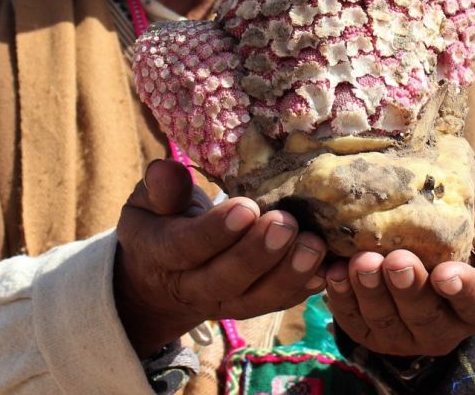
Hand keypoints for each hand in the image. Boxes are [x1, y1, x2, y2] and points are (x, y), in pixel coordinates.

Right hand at [113, 159, 327, 356]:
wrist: (160, 277)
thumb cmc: (160, 222)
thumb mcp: (147, 202)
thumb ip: (160, 189)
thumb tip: (167, 169)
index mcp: (162, 254)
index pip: (187, 247)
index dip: (215, 232)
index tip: (246, 207)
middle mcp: (193, 286)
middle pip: (226, 280)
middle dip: (258, 254)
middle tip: (286, 225)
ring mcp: (225, 302)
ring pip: (256, 299)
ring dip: (288, 275)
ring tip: (314, 246)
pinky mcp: (252, 305)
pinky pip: (278, 303)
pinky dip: (304, 289)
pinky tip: (326, 269)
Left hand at [324, 213, 474, 356]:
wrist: (419, 259)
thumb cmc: (455, 246)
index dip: (463, 289)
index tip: (446, 274)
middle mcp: (443, 330)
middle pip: (426, 315)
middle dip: (409, 288)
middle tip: (396, 260)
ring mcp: (403, 336)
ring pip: (386, 320)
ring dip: (371, 291)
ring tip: (360, 262)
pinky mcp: (368, 333)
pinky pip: (352, 320)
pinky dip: (340, 296)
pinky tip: (332, 272)